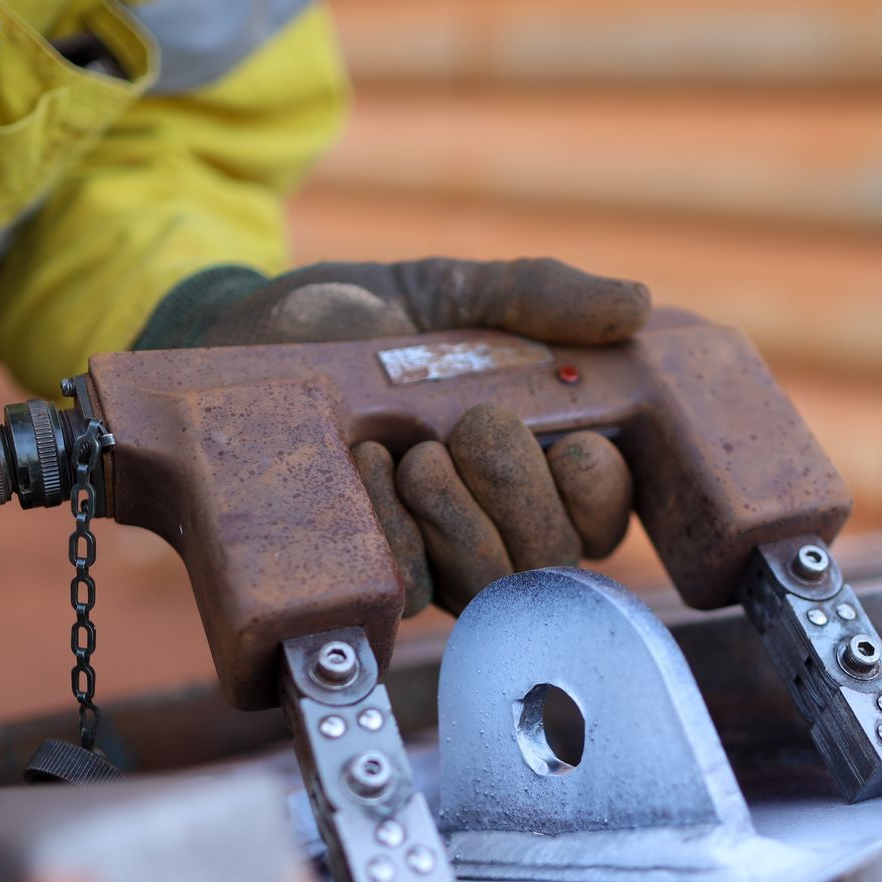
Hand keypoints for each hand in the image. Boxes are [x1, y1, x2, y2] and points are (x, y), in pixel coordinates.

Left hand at [141, 257, 649, 613]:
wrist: (244, 334)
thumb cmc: (357, 319)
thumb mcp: (453, 291)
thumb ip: (539, 294)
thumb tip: (637, 304)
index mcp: (532, 457)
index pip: (603, 515)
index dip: (603, 494)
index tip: (578, 444)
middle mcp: (490, 519)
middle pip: (554, 559)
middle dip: (521, 489)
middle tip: (472, 423)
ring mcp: (429, 552)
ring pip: (488, 586)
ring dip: (461, 517)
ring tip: (414, 451)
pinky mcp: (363, 575)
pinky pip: (407, 589)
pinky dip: (392, 530)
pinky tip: (364, 468)